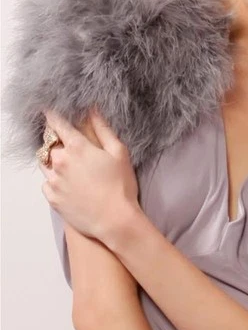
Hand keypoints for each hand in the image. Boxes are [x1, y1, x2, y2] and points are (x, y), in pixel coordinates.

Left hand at [38, 108, 139, 240]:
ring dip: (53, 159)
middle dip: (55, 139)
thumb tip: (92, 109)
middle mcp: (60, 162)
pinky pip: (47, 182)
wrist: (115, 220)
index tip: (49, 109)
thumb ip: (103, 128)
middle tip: (68, 141)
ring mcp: (54, 181)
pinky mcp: (52, 198)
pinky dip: (55, 179)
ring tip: (70, 165)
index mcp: (77, 148)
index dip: (52, 114)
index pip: (57, 124)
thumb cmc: (121, 185)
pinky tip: (70, 184)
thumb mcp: (119, 152)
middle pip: (49, 143)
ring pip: (45, 163)